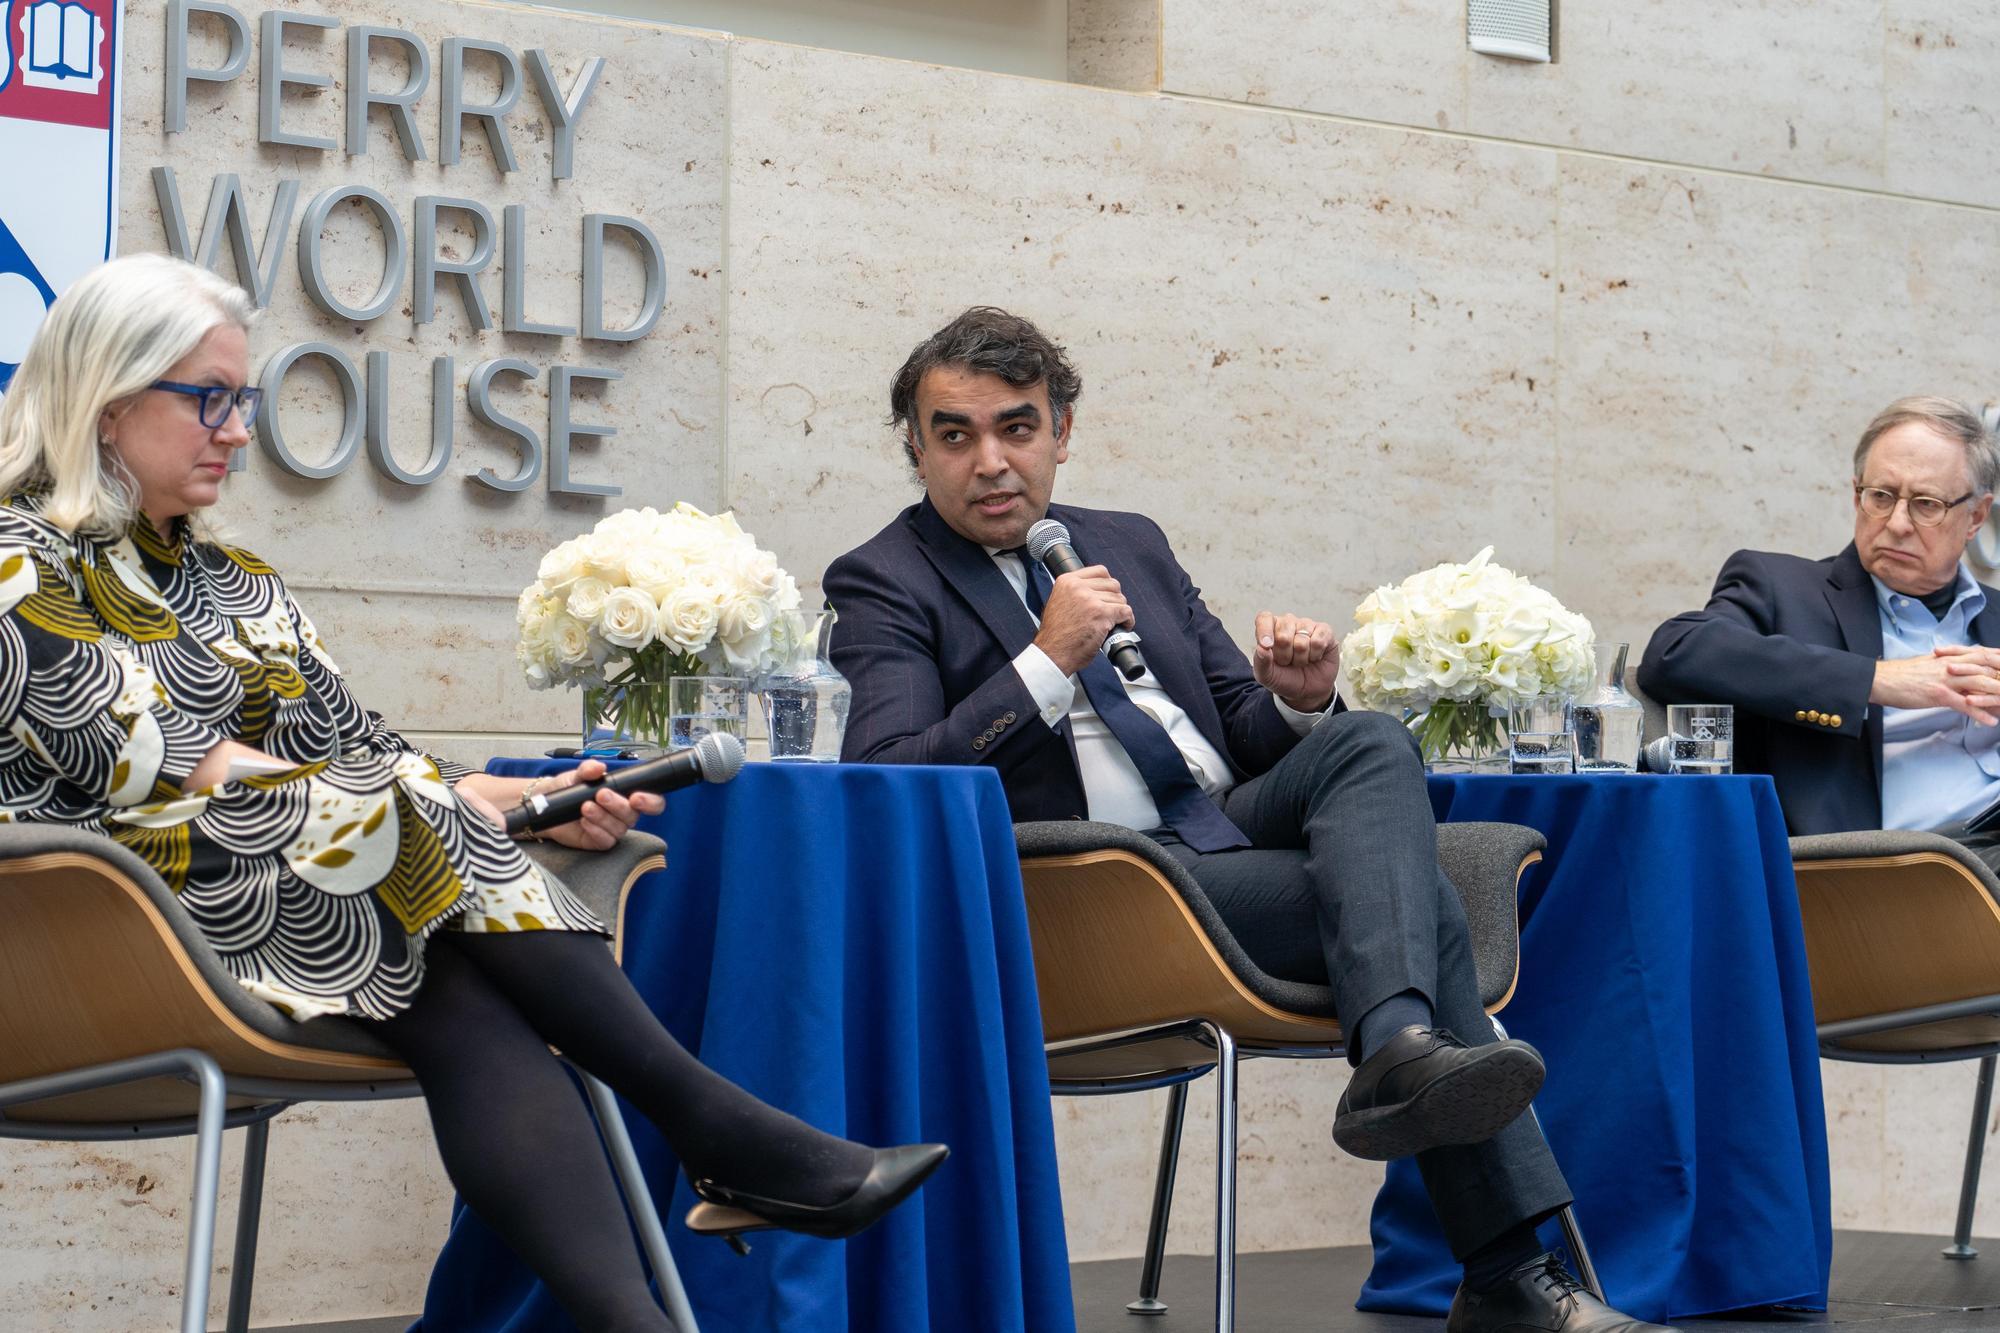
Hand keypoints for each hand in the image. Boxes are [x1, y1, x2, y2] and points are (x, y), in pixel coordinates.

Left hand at [456, 761, 666, 851]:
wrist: (544, 805)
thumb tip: (598, 767)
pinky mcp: (599, 841)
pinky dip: (596, 830)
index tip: (638, 797)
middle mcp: (621, 813)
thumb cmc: (565, 789)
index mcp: (624, 794)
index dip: (651, 801)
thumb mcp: (575, 775)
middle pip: (634, 815)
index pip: (651, 801)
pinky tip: (584, 822)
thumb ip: (587, 770)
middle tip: (601, 795)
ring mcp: (611, 828)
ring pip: (619, 828)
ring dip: (603, 817)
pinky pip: (606, 840)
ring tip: (585, 806)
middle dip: (618, 805)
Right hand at [1033, 565, 1134, 674]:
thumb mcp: (1058, 602)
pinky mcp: (1101, 614)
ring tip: (1115, 621)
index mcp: (1067, 581)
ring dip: (1121, 611)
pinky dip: (1128, 620)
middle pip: (1112, 584)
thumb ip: (1075, 592)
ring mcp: (1090, 600)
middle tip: (1112, 610)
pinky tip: (1123, 625)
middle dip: (1115, 599)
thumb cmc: (1056, 635)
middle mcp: (1078, 587)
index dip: (1108, 584)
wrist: (1052, 653)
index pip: (1099, 571)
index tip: (1108, 594)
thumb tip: (1096, 590)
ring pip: (1120, 599)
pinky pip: (1125, 611)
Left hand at [1252, 611, 1338, 712]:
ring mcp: (1307, 625)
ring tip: (1301, 661)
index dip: (1265, 631)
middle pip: (1283, 633)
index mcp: (1270, 629)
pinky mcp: (1325, 631)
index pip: (1264, 618)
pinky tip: (1314, 657)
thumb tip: (1261, 648)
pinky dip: (1315, 655)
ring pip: (1302, 640)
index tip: (1267, 646)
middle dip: (1285, 655)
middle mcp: (1288, 623)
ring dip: (1301, 658)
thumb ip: (1261, 662)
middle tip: (1287, 662)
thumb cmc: (1284, 679)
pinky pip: (1318, 641)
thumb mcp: (1267, 676)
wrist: (1307, 691)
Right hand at [1869, 649, 1999, 724]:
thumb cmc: (1899, 675)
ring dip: (1997, 695)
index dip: (1997, 659)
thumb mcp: (1925, 665)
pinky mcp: (1939, 694)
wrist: (1880, 680)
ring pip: (1980, 685)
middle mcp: (1951, 666)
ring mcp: (1946, 679)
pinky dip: (1980, 714)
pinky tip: (1990, 721)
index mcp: (1948, 658)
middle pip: (1986, 669)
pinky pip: (1965, 705)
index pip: (1981, 655)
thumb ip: (1942, 666)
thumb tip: (1951, 670)